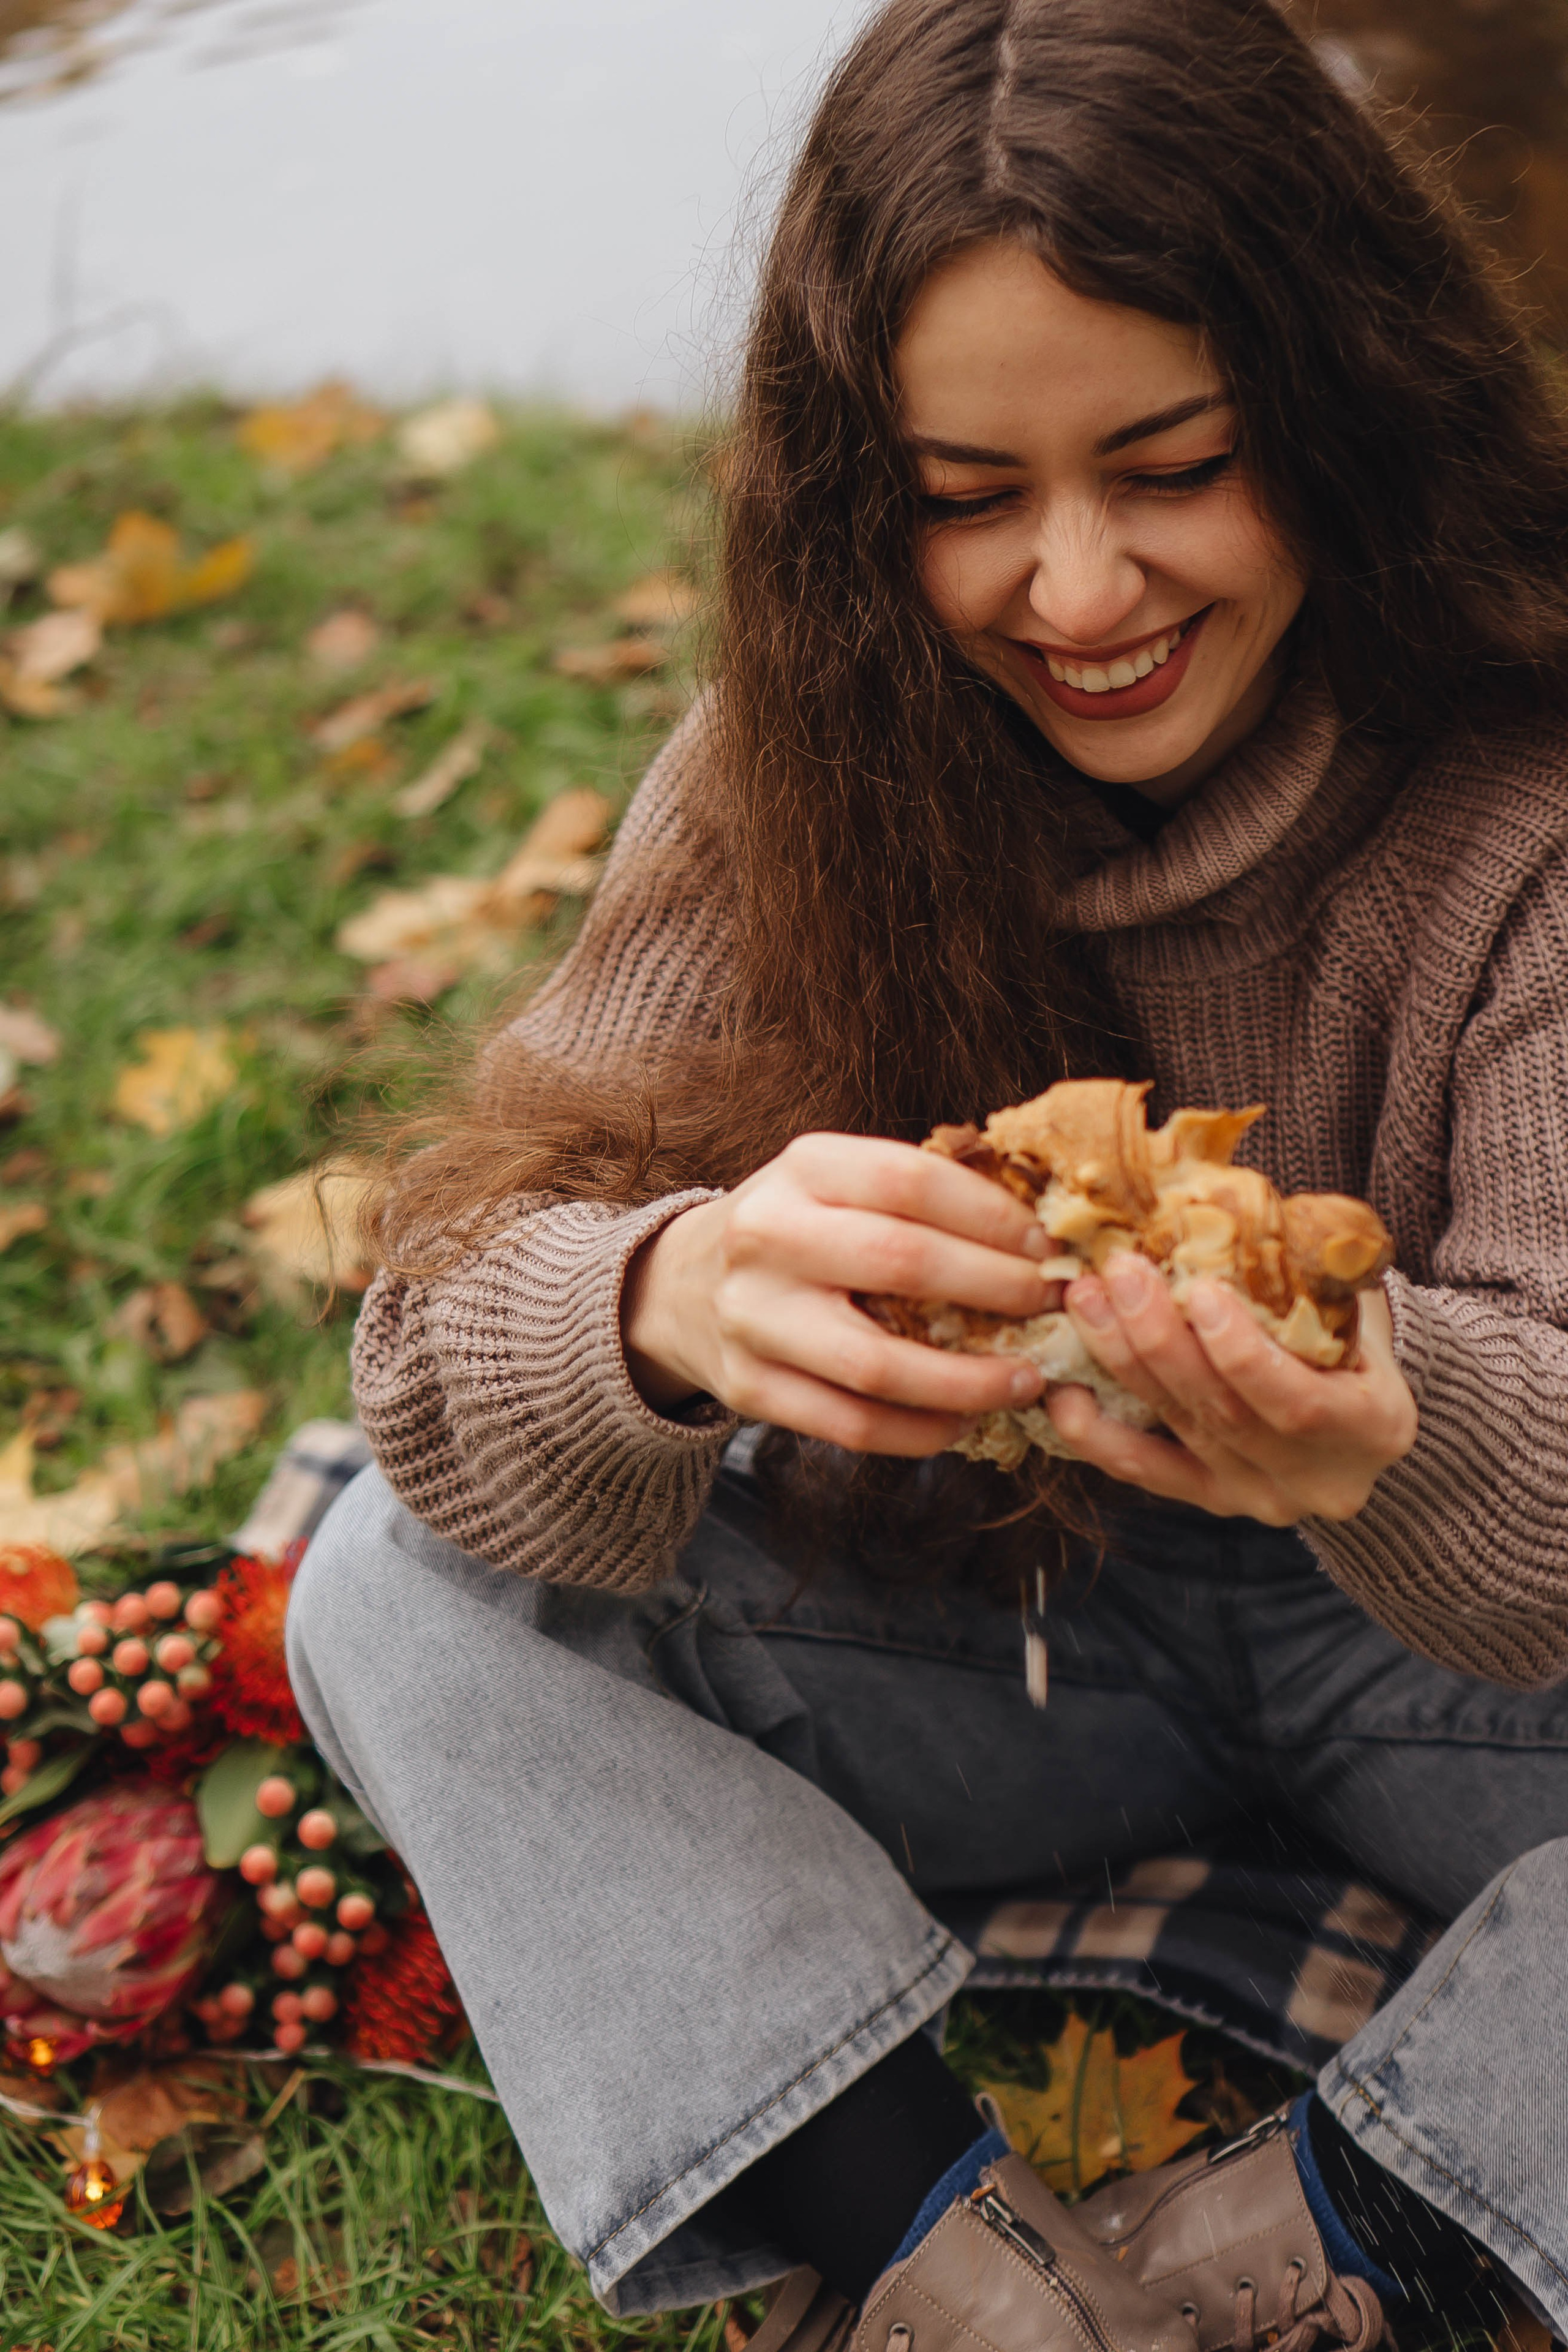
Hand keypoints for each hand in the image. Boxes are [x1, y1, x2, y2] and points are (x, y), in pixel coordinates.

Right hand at [620, 1131, 1062, 1453]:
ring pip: (878, 1365)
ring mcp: (752, 1317)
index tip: (1046, 1246)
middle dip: (995, 1289)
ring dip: (967, 1382)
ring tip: (1024, 1381)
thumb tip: (1039, 1231)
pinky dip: (918, 1431)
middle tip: (1052, 1306)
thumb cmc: (796, 1229)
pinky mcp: (748, 1387)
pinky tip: (963, 1421)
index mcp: (802, 1168)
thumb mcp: (836, 1182)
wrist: (679, 1286)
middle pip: (902, 1263)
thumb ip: (917, 1194)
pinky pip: (850, 1425)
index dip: (992, 1216)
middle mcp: (768, 1235)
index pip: (911, 1181)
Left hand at [1048, 1253, 1416, 1522]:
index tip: (1199, 1289)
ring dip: (1123, 1362)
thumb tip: (1220, 1203)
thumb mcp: (1355, 1310)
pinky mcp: (1208, 1500)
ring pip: (1178, 1429)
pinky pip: (1144, 1471)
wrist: (1362, 1418)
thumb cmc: (1357, 1343)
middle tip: (1119, 1274)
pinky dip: (1096, 1435)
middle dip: (1160, 1339)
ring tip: (1086, 1303)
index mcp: (1371, 1428)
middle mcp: (1312, 1480)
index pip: (1297, 1403)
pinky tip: (1064, 1392)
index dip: (1241, 1351)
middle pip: (1222, 1413)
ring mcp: (1256, 1497)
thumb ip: (1307, 1276)